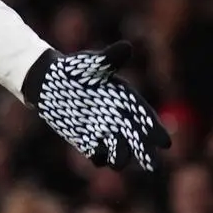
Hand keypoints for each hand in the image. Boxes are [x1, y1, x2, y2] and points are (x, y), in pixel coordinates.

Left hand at [23, 41, 170, 170]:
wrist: (47, 82)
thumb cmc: (74, 70)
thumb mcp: (91, 64)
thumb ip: (110, 60)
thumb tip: (127, 46)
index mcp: (125, 100)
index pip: (144, 117)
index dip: (155, 130)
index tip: (164, 143)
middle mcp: (118, 120)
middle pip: (137, 140)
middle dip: (145, 152)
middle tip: (153, 166)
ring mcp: (104, 133)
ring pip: (119, 152)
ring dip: (120, 156)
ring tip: (118, 159)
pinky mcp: (87, 142)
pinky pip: (96, 156)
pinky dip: (98, 156)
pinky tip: (94, 151)